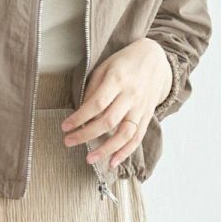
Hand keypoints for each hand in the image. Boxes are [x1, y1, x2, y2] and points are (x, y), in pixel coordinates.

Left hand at [60, 37, 172, 171]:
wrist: (155, 59)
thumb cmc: (124, 63)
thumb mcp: (105, 68)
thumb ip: (94, 89)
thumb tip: (81, 113)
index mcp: (118, 79)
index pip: (96, 104)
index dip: (79, 118)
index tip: (65, 126)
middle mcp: (131, 95)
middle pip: (108, 121)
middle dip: (86, 135)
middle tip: (68, 142)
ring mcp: (141, 107)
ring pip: (124, 134)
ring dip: (106, 149)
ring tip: (90, 159)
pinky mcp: (147, 116)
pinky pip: (137, 138)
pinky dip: (125, 152)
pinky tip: (112, 162)